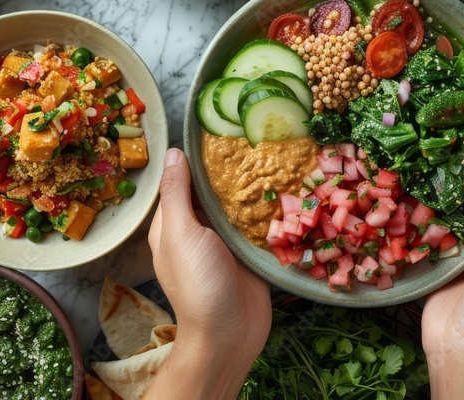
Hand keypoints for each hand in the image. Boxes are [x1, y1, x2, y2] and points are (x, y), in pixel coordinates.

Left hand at [144, 148, 270, 399]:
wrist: (230, 335)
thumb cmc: (198, 285)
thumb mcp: (182, 234)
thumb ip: (177, 194)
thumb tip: (173, 152)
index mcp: (174, 223)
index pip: (185, 179)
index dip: (200, 156)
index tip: (221, 128)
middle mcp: (200, 228)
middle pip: (216, 190)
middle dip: (235, 168)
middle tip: (259, 135)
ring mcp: (227, 241)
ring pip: (241, 205)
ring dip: (257, 187)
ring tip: (280, 154)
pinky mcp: (252, 252)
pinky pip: (261, 224)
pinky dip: (272, 210)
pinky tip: (290, 188)